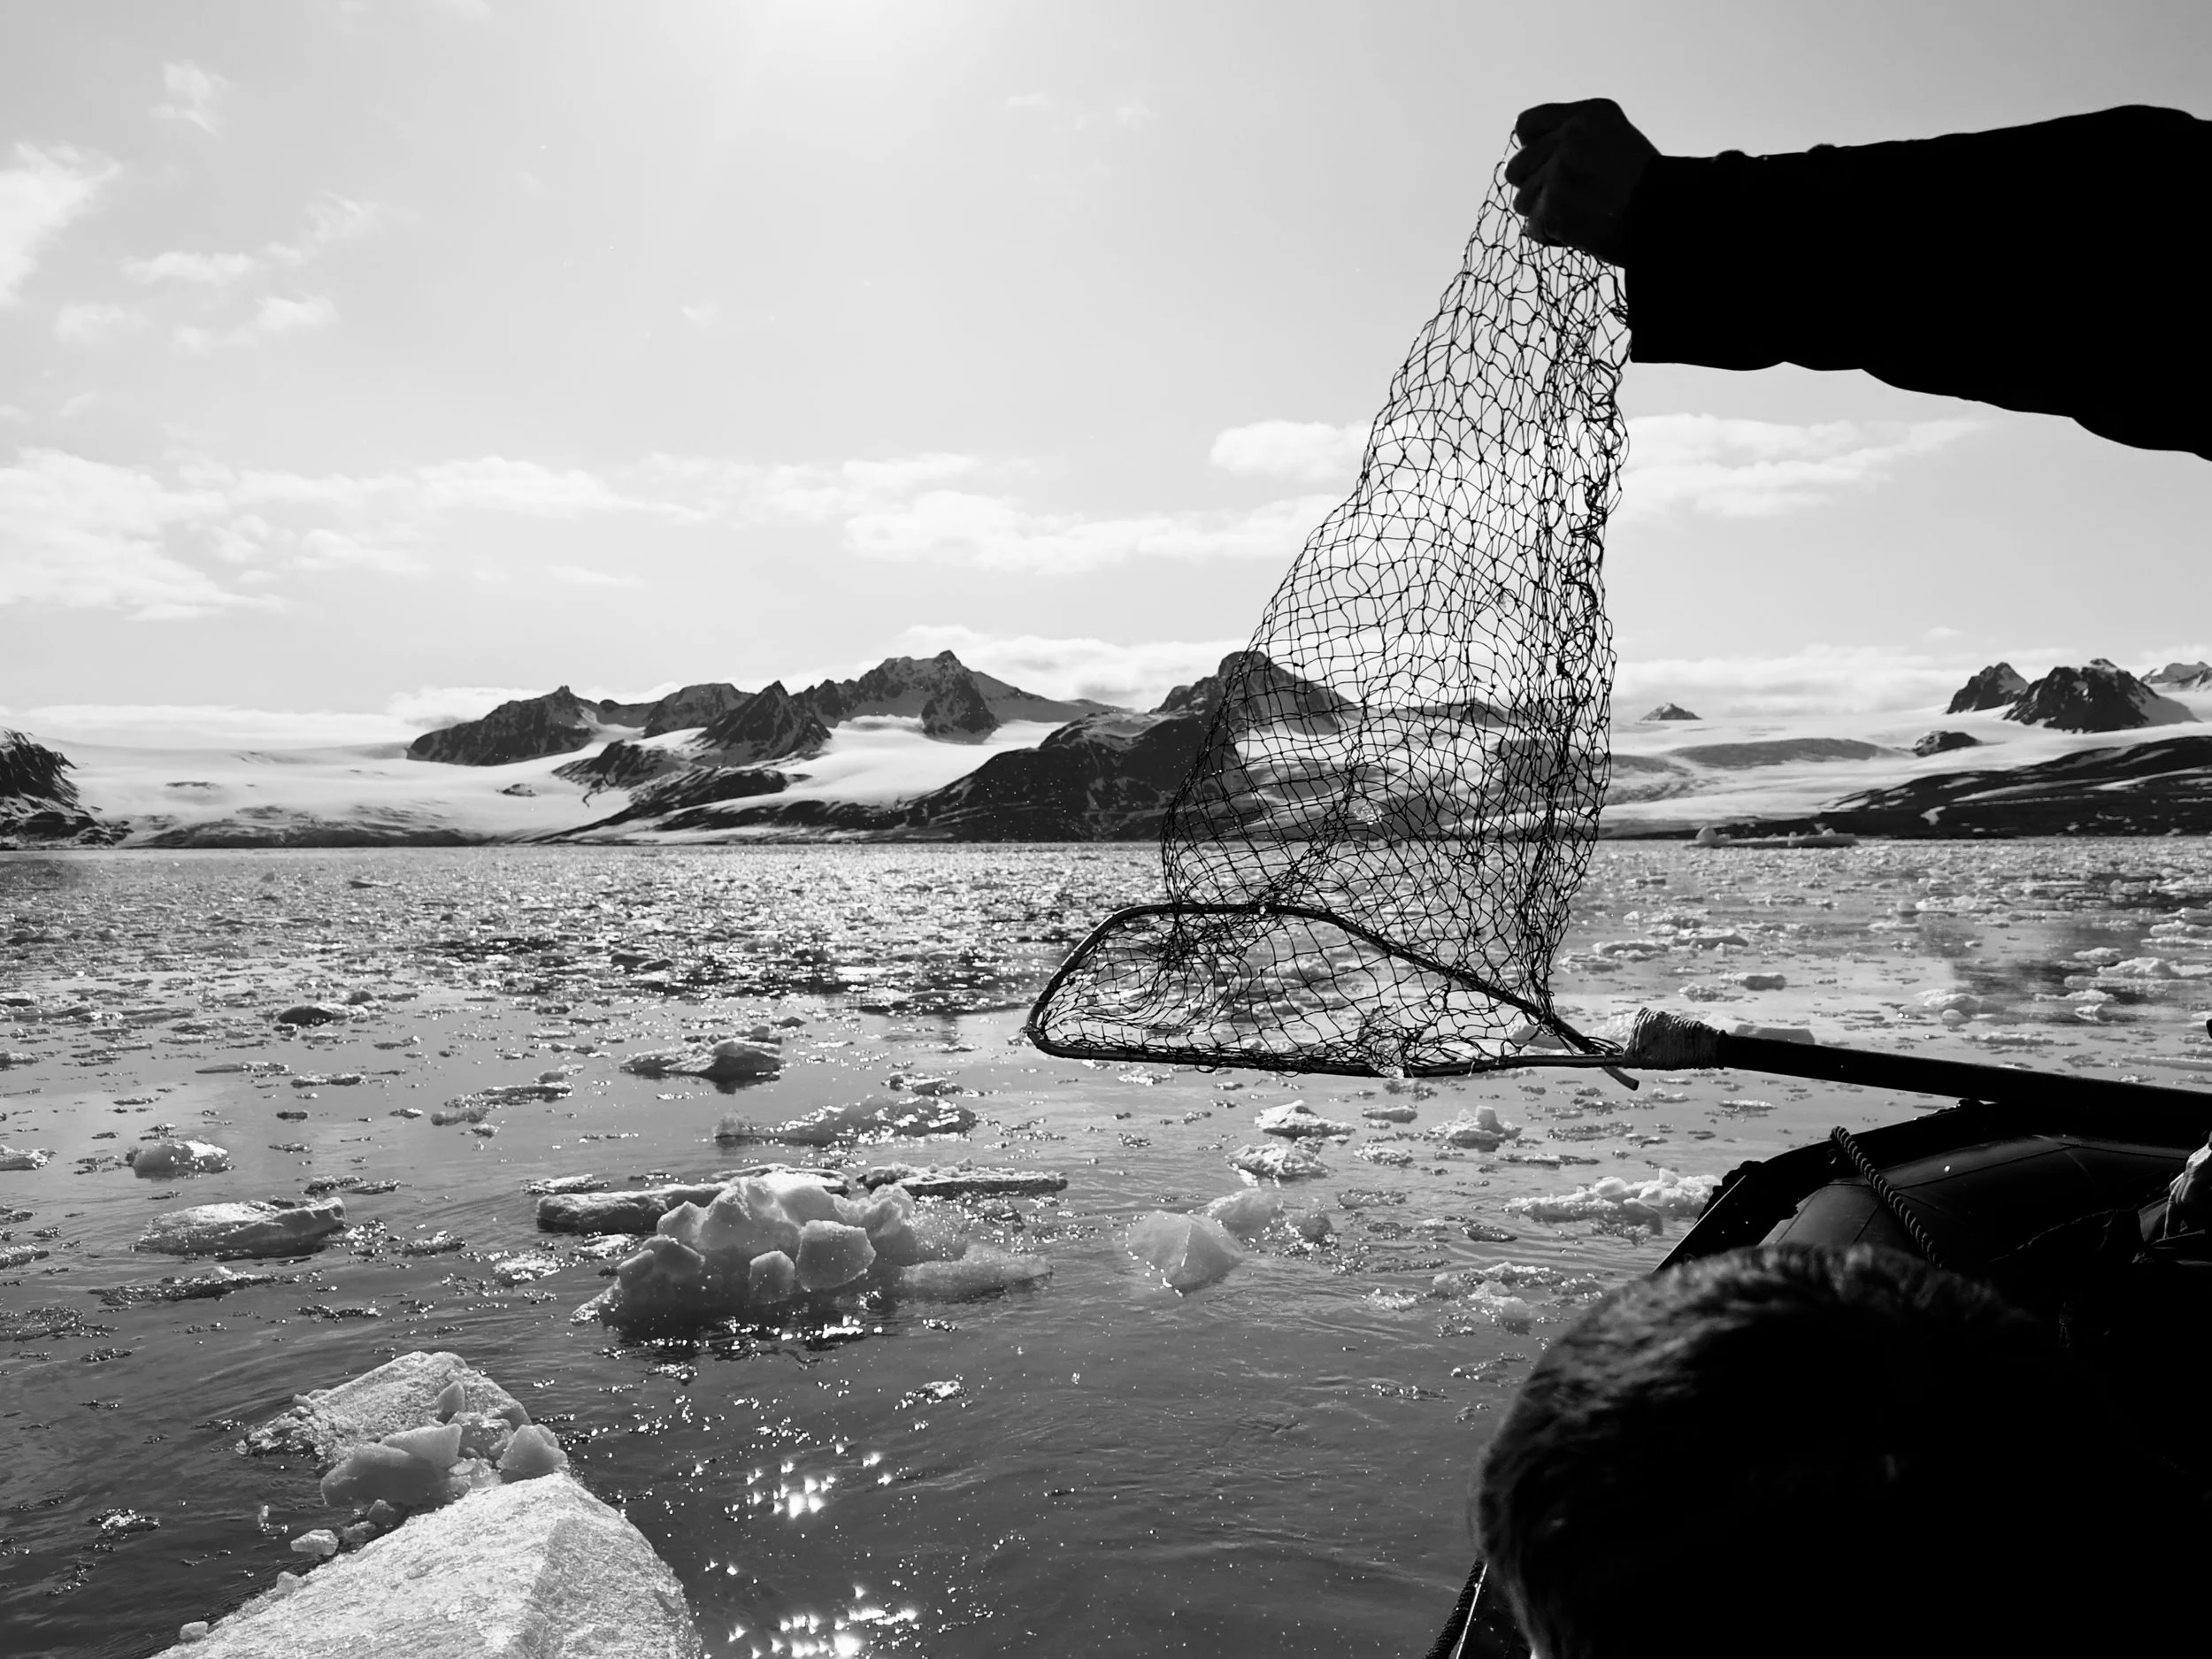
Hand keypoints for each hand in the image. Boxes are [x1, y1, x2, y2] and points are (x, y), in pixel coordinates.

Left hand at [1504, 99, 1656, 264]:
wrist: (1669, 216)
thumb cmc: (1649, 186)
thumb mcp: (1617, 139)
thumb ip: (1573, 138)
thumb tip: (1527, 152)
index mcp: (1588, 115)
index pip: (1525, 126)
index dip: (1532, 151)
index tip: (1549, 165)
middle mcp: (1570, 138)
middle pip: (1516, 168)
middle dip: (1536, 187)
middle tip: (1568, 198)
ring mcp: (1560, 173)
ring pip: (1522, 201)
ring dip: (1545, 214)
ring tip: (1579, 215)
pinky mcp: (1555, 208)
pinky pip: (1533, 229)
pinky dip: (1552, 237)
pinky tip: (1580, 232)